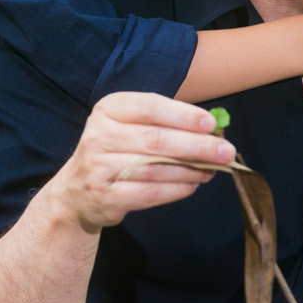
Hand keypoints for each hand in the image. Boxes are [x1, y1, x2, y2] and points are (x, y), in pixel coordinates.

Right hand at [43, 92, 233, 234]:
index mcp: (108, 109)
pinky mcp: (105, 196)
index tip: (211, 123)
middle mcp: (99, 135)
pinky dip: (176, 189)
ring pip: (155, 168)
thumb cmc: (115, 150)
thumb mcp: (128, 125)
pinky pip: (149, 193)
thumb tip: (211, 128)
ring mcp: (99, 167)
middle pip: (156, 139)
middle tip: (226, 151)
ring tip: (213, 170)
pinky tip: (193, 185)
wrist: (76, 190)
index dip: (183, 115)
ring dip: (191, 170)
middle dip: (197, 146)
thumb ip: (163, 122)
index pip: (150, 106)